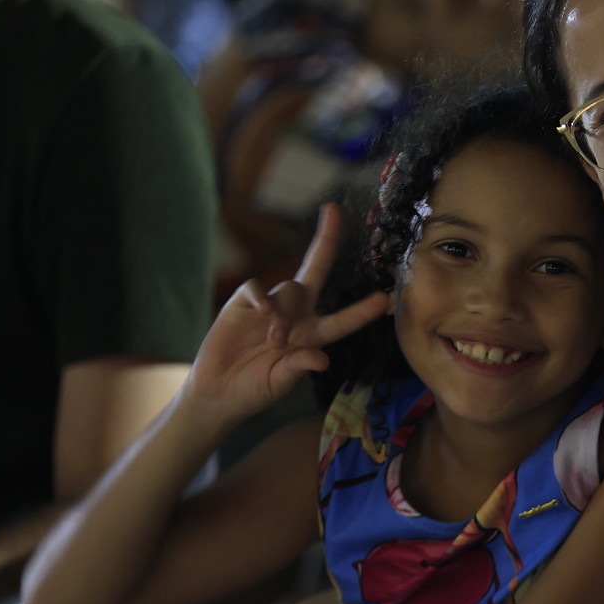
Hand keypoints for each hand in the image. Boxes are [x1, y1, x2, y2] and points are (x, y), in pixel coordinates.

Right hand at [184, 203, 389, 428]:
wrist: (218, 392)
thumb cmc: (255, 389)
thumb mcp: (281, 382)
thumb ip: (299, 368)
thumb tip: (321, 358)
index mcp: (313, 336)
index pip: (343, 320)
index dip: (362, 311)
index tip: (385, 300)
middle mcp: (297, 314)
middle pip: (316, 270)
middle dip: (327, 240)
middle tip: (334, 211)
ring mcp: (271, 305)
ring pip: (288, 289)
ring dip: (284, 314)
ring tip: (275, 340)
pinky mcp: (244, 303)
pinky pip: (256, 288)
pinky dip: (260, 297)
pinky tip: (261, 314)